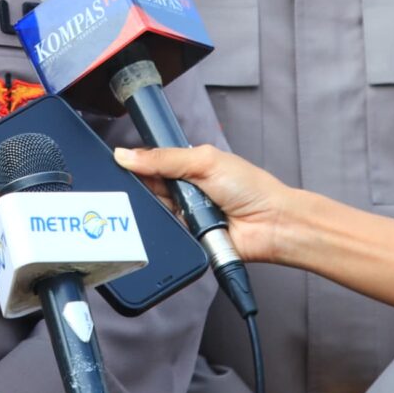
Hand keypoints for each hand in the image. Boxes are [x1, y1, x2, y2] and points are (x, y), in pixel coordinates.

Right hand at [115, 143, 300, 264]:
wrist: (272, 225)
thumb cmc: (251, 188)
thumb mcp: (205, 162)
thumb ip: (165, 158)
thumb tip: (126, 154)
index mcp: (189, 165)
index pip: (152, 161)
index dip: (137, 162)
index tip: (121, 162)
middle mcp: (185, 190)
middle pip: (150, 187)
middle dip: (147, 187)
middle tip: (154, 184)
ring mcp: (186, 215)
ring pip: (155, 211)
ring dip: (161, 209)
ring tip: (178, 204)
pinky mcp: (187, 238)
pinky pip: (167, 234)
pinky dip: (169, 229)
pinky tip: (176, 223)